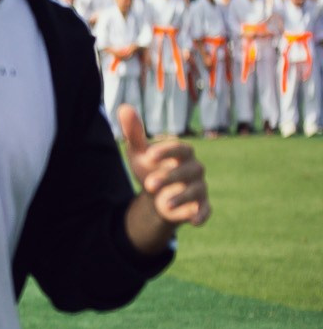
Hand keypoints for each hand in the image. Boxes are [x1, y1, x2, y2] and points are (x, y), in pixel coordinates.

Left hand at [120, 106, 211, 237]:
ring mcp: (199, 188)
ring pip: (196, 191)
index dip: (167, 151)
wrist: (156, 195)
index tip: (149, 155)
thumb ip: (133, 132)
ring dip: (181, 197)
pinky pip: (205, 211)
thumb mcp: (140, 152)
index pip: (180, 148)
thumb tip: (123, 108)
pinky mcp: (199, 206)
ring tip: (163, 203)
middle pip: (188, 170)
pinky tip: (193, 221)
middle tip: (149, 184)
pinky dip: (201, 215)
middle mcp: (195, 169)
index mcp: (182, 154)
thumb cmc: (151, 168)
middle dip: (170, 177)